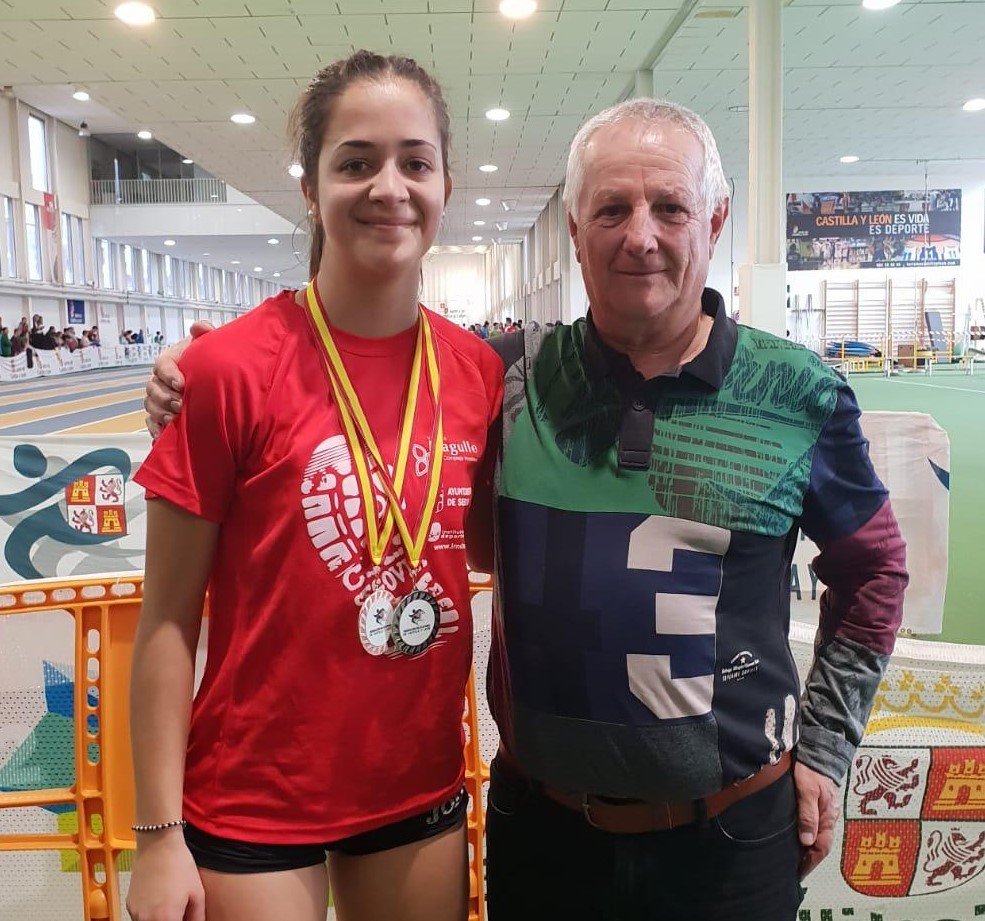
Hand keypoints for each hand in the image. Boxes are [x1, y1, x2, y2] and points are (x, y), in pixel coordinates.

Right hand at [126, 832, 205, 920]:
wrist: (157, 845)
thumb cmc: (179, 865)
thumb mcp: (197, 891)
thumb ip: (197, 916)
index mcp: (167, 919)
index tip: (185, 916)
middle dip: (171, 920)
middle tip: (179, 910)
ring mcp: (136, 914)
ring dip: (160, 919)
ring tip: (170, 903)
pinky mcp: (129, 906)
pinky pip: (140, 918)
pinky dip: (150, 915)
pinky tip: (159, 899)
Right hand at [144, 321, 213, 438]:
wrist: (220, 381)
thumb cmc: (213, 361)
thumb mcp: (212, 344)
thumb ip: (207, 333)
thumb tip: (198, 327)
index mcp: (171, 361)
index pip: (161, 365)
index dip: (168, 374)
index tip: (182, 384)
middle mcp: (161, 380)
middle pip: (152, 388)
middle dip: (164, 397)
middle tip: (181, 404)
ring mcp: (160, 398)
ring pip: (150, 405)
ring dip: (160, 413)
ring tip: (174, 419)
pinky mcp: (163, 415)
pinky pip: (152, 423)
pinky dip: (155, 429)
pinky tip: (163, 435)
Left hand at [794, 760, 839, 878]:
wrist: (821, 751)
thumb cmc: (812, 770)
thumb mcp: (807, 791)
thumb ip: (808, 815)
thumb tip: (807, 842)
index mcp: (827, 817)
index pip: (821, 847)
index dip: (811, 862)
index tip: (799, 873)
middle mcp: (829, 817)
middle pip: (821, 844)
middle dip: (810, 859)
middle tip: (795, 869)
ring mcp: (825, 810)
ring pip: (819, 835)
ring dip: (809, 848)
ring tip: (796, 857)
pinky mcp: (820, 803)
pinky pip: (816, 825)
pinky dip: (808, 835)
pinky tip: (800, 837)